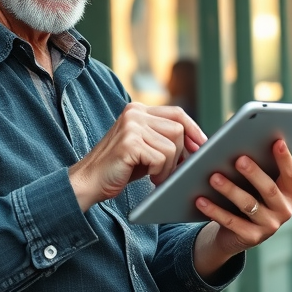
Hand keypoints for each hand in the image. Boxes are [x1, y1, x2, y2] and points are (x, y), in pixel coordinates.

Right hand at [68, 103, 205, 210]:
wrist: (88, 182)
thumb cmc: (120, 168)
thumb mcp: (144, 147)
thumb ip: (163, 138)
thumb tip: (198, 143)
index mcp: (138, 110)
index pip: (177, 113)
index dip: (194, 128)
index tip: (203, 145)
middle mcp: (134, 113)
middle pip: (178, 130)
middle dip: (180, 154)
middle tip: (168, 170)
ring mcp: (131, 126)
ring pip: (172, 146)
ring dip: (169, 167)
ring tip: (156, 175)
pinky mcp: (129, 143)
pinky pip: (161, 158)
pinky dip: (160, 173)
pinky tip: (149, 178)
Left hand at [192, 138, 291, 277]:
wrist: (236, 232)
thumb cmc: (248, 194)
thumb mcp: (256, 183)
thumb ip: (257, 166)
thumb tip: (240, 143)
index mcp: (290, 193)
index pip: (290, 173)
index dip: (285, 158)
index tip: (277, 141)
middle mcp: (284, 210)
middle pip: (269, 189)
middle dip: (254, 173)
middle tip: (239, 159)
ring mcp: (270, 226)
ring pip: (248, 205)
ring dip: (230, 190)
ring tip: (214, 177)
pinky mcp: (252, 238)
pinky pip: (231, 222)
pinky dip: (215, 210)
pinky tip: (201, 199)